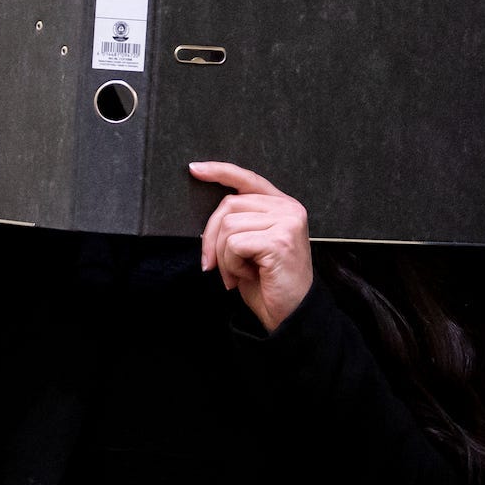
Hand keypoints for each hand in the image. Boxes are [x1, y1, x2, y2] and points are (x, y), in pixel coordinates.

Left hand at [190, 161, 313, 332]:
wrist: (290, 315)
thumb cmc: (269, 283)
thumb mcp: (251, 246)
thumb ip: (240, 223)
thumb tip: (211, 219)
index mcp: (283, 206)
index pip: (247, 179)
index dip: (219, 171)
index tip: (195, 169)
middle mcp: (289, 209)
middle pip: (228, 205)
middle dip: (211, 237)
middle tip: (213, 264)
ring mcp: (286, 222)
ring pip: (228, 225)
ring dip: (223, 256)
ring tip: (237, 273)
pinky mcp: (279, 240)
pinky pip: (234, 244)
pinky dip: (231, 265)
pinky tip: (246, 276)